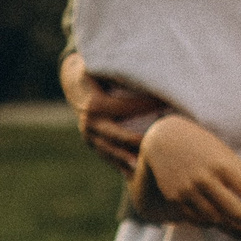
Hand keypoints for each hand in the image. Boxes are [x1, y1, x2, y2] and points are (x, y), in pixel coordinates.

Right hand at [61, 51, 167, 173]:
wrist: (74, 83)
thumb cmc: (96, 70)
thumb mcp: (104, 65)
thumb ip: (121, 68)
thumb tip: (149, 66)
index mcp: (94, 105)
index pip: (124, 107)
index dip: (146, 105)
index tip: (167, 103)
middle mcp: (89, 123)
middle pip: (118, 136)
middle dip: (138, 141)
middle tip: (160, 145)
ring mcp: (89, 136)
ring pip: (112, 151)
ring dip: (131, 159)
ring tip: (148, 168)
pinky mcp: (92, 144)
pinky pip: (109, 157)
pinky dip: (123, 165)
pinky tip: (138, 175)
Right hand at [135, 116, 240, 238]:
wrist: (163, 140)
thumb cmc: (202, 147)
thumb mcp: (226, 156)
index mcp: (222, 166)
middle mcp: (204, 179)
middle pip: (234, 210)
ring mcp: (187, 191)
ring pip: (215, 219)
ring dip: (235, 230)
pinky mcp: (174, 199)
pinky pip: (197, 219)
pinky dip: (213, 225)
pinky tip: (225, 227)